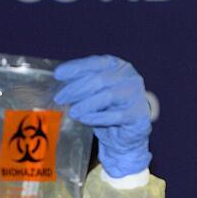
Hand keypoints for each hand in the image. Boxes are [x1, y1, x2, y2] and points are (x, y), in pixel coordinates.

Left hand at [54, 55, 151, 177]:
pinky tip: (84, 119)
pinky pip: (115, 116)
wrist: (125, 134)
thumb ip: (81, 85)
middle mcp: (128, 76)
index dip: (76, 68)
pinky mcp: (138, 113)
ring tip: (72, 112)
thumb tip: (60, 84)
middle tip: (60, 98)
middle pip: (99, 80)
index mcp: (117, 65)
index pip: (95, 63)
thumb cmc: (107, 109)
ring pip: (107, 96)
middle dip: (75, 89)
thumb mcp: (93, 93)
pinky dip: (97, 117)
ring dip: (86, 104)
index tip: (58, 75)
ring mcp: (135, 94)